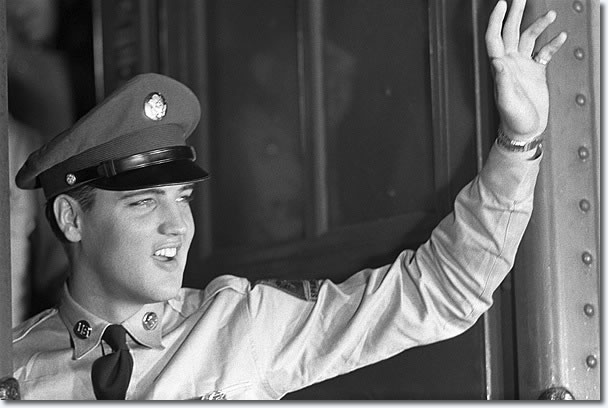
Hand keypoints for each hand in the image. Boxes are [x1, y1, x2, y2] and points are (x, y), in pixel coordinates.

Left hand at [485, 0, 566, 141]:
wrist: (524, 131)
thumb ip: (502, 81)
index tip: (502, 3)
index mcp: (500, 67)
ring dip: (538, 25)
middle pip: (511, 32)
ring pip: (529, 39)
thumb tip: (496, 61)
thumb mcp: (507, 101)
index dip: (496, 20)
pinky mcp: (535, 72)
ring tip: (551, 14)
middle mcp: (510, 63)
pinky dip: (552, 44)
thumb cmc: (513, 119)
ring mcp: (523, 66)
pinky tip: (560, 36)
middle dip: (515, 14)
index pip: (494, 38)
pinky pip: (543, 53)